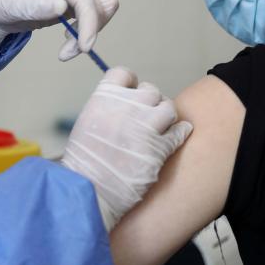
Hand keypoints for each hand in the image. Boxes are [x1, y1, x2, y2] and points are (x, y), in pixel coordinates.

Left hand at [0, 0, 117, 58]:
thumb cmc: (0, 0)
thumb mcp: (12, 4)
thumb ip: (36, 4)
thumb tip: (62, 6)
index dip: (89, 22)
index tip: (84, 47)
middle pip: (102, 1)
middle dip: (92, 29)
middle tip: (71, 51)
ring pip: (101, 10)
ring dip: (90, 33)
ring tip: (66, 51)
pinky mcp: (74, 3)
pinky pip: (92, 17)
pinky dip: (85, 33)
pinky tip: (67, 43)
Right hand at [60, 68, 192, 230]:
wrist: (89, 190)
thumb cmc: (83, 162)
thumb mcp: (87, 124)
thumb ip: (107, 109)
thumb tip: (125, 105)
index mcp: (103, 97)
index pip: (124, 74)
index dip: (130, 84)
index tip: (131, 95)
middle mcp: (126, 106)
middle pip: (150, 90)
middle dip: (150, 102)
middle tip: (145, 118)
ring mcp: (146, 125)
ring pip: (168, 108)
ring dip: (165, 117)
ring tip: (158, 129)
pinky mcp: (161, 147)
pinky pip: (180, 131)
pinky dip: (180, 132)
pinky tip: (177, 136)